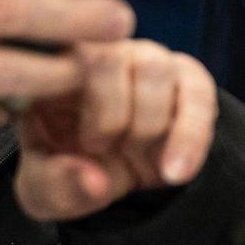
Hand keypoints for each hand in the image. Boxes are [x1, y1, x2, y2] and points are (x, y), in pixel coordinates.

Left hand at [13, 40, 218, 220]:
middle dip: (111, 116)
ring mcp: (147, 61)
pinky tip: (175, 173)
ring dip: (148, 124)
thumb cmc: (67, 174)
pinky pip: (198, 95)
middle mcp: (103, 53)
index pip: (64, 57)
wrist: (111, 182)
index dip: (80, 103)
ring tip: (137, 155)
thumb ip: (58, 186)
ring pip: (155, 68)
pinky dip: (189, 139)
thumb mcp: (47, 192)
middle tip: (102, 149)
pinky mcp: (188, 79)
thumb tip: (94, 183)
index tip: (89, 147)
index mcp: (58, 72)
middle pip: (110, 57)